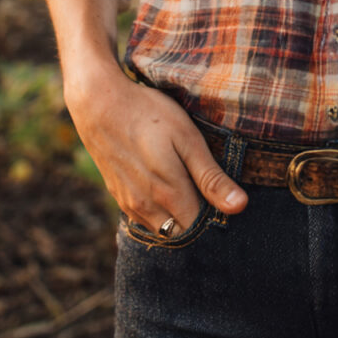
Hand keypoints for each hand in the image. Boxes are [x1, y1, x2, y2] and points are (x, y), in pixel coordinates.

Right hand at [63, 61, 247, 236]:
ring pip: (162, 229)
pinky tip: (166, 184)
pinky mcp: (118, 196)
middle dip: (198, 221)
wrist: (99, 103)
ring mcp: (129, 204)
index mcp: (169, 194)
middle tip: (208, 189)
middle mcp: (146, 208)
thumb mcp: (187, 139)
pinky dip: (159, 212)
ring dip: (178, 217)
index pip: (201, 229)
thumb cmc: (149, 115)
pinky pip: (144, 219)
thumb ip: (211, 177)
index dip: (216, 217)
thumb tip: (239, 207)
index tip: (224, 196)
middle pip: (181, 233)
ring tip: (188, 184)